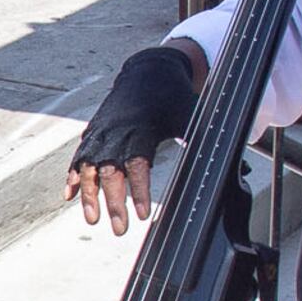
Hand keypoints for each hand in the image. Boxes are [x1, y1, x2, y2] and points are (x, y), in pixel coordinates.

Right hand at [65, 42, 202, 233]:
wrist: (147, 71)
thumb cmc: (171, 96)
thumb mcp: (190, 114)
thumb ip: (200, 139)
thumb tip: (232, 164)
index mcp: (141, 129)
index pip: (137, 164)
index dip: (138, 190)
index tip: (141, 214)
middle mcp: (117, 133)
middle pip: (111, 171)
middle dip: (113, 202)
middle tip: (119, 229)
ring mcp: (102, 133)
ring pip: (89, 166)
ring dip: (88, 194)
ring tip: (92, 219)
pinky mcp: (93, 134)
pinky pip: (78, 157)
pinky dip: (72, 176)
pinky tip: (69, 196)